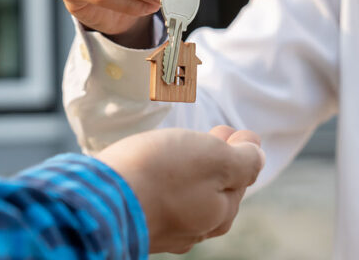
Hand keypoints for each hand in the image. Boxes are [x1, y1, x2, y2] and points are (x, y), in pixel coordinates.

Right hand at [96, 126, 263, 253]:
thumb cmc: (162, 175)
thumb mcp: (216, 159)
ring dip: (191, 168)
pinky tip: (157, 167)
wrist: (100, 199)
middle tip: (217, 132)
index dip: (241, 150)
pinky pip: (160, 199)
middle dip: (218, 159)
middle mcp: (195, 229)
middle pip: (214, 189)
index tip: (234, 129)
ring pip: (187, 195)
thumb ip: (243, 160)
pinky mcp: (136, 221)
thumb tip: (258, 156)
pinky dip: (166, 179)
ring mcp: (164, 229)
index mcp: (221, 214)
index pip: (241, 178)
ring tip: (187, 145)